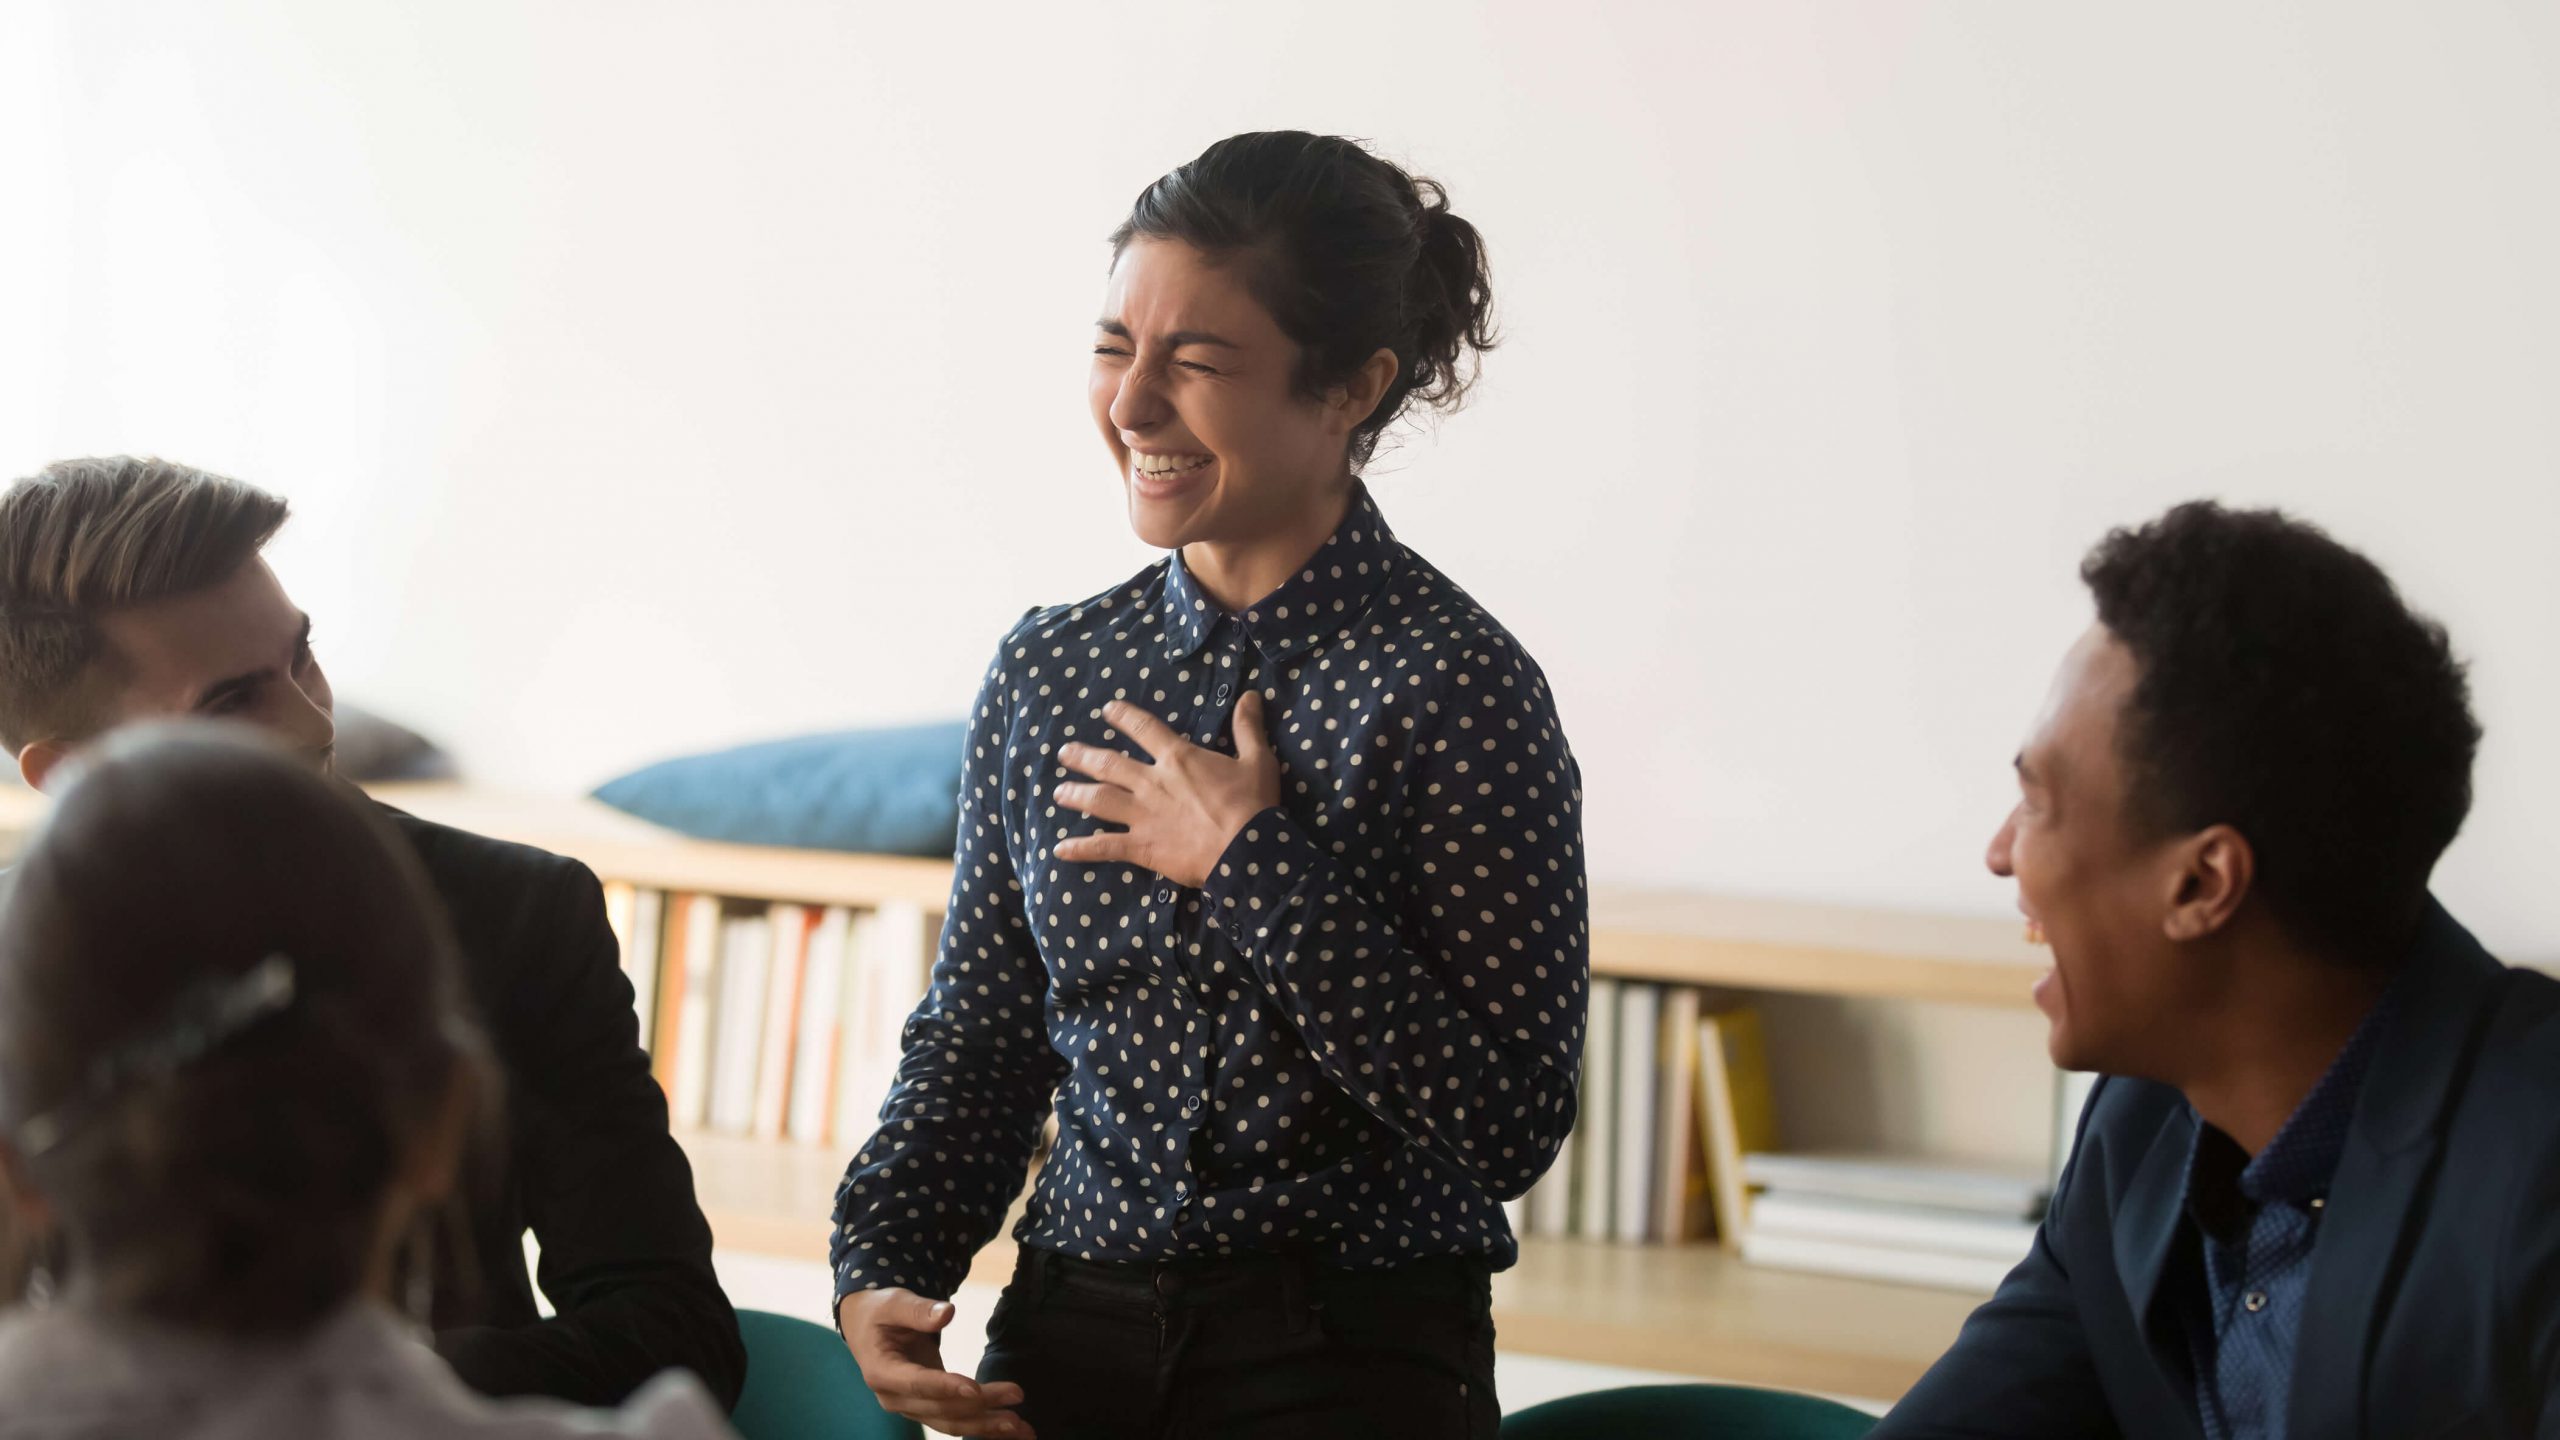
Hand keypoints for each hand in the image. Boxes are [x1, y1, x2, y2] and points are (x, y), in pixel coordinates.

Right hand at [839, 1288, 1033, 1438]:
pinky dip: (983, 1425)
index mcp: (881, 1371)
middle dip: (980, 1406)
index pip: (916, 1383)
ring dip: (986, 1425)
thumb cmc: (881, 1312)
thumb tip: (947, 1313)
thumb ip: (918, 1310)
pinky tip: (1010, 1430)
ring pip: (950, 1421)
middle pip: (940, 1407)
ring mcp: (911, 1406)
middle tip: (1017, 1395)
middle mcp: (895, 1397)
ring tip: (1021, 1426)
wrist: (868, 1328)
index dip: (945, 1387)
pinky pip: (956, 1419)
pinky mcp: (927, 1406)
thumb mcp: (894, 1303)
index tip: (975, 1389)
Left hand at [1054, 694, 1280, 889]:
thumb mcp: (1257, 760)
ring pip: (1099, 800)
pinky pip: (1104, 847)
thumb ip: (1247, 727)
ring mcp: (1142, 815)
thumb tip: (1250, 694)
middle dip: (1083, 756)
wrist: (1246, 850)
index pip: (1144, 729)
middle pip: (1109, 764)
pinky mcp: (1141, 847)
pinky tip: (1060, 849)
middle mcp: (1152, 782)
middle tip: (1064, 752)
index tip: (1107, 710)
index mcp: (1178, 758)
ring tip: (1058, 792)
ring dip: (1076, 795)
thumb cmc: (1253, 804)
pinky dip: (1080, 849)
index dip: (1124, 716)